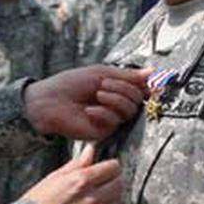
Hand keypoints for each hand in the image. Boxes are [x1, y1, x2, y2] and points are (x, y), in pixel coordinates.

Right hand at [21, 144, 121, 203]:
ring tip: (96, 195)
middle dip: (113, 179)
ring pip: (117, 200)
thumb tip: (90, 150)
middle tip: (103, 180)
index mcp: (83, 181)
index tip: (106, 167)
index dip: (110, 165)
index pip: (112, 167)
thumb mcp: (55, 177)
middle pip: (119, 183)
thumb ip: (77, 164)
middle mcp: (94, 198)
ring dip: (111, 195)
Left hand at [24, 64, 150, 140]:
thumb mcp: (100, 73)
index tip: (152, 81)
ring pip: (129, 110)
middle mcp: (115, 105)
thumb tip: (153, 71)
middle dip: (123, 89)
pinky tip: (88, 111)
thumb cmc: (71, 84)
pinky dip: (103, 113)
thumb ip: (127, 75)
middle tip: (104, 85)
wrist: (49, 101)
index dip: (146, 85)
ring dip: (115, 99)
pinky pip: (115, 122)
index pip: (140, 88)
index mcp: (115, 89)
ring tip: (97, 95)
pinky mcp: (103, 132)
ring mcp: (110, 119)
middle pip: (137, 99)